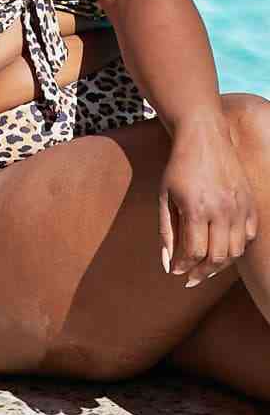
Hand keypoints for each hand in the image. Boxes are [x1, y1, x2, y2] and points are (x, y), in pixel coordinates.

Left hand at [160, 122, 257, 287]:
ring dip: (220, 264)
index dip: (184, 266)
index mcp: (196, 209)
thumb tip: (167, 264)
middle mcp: (222, 210)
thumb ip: (166, 231)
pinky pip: (249, 236)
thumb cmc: (179, 166)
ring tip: (206, 267)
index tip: (176, 270)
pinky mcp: (250, 202)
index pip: (194, 252)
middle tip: (191, 278)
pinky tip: (224, 248)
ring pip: (236, 251)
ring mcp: (239, 207)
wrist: (204, 136)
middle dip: (202, 272)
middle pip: (217, 257)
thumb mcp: (164, 196)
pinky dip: (238, 247)